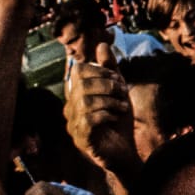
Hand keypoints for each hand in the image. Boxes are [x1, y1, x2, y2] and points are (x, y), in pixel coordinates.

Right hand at [63, 60, 138, 177]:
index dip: (100, 70)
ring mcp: (73, 125)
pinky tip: (116, 117)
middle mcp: (70, 109)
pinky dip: (107, 115)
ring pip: (86, 101)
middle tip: (122, 92)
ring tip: (122, 107)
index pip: (78, 71)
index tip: (117, 79)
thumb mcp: (118, 90)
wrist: (125, 151)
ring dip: (110, 100)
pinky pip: (90, 120)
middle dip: (107, 84)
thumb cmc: (119, 121)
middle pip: (81, 84)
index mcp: (77, 95)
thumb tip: (102, 44)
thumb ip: (110, 69)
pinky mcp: (82, 140)